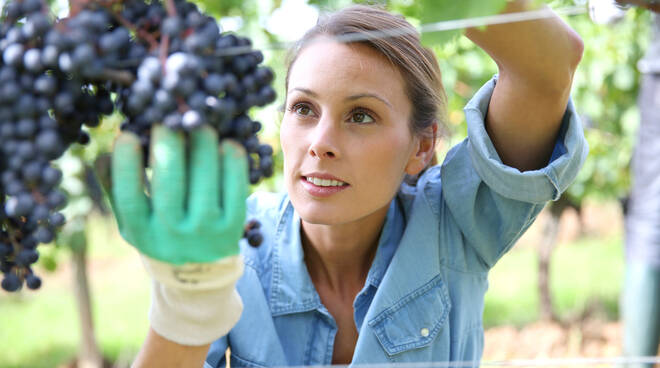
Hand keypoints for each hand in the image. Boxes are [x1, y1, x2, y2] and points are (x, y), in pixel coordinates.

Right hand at [109, 125, 247, 264]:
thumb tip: (103, 152)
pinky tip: (228, 144)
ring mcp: (206, 231)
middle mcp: (173, 234)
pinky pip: (235, 188)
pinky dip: (233, 162)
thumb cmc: (159, 233)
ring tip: (200, 126)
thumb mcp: (132, 220)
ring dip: (203, 146)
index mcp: (140, 231)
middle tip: (170, 119)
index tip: (129, 135)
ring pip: (204, 181)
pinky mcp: (234, 226)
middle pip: (170, 185)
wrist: (199, 271)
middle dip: (169, 146)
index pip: (129, 197)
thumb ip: (115, 187)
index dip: (127, 165)